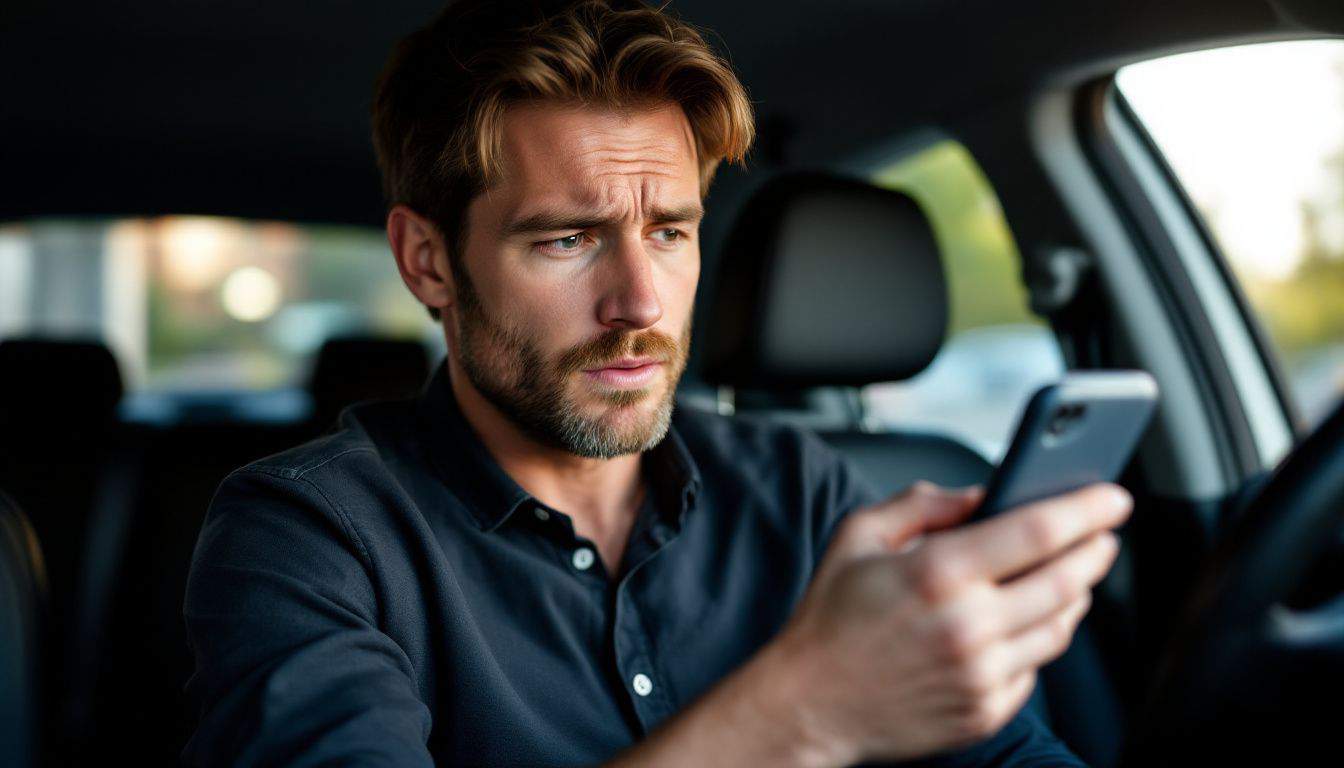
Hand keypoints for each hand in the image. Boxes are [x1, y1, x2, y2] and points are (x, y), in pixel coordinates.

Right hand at [770, 481, 1132, 765]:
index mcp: (937, 573)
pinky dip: (1037, 640)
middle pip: (1067, 580)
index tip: (1112, 497)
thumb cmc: (830, 617)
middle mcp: (967, 626)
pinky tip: (1020, 623)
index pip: (1039, 531)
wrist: (807, 704)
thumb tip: (984, 493)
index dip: (1086, 509)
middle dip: (1096, 550)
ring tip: (1067, 574)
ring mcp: (980, 675)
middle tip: (1103, 534)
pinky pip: (1035, 668)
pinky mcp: (985, 712)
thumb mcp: (859, 535)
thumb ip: (924, 504)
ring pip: (1061, 628)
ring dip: (1075, 595)